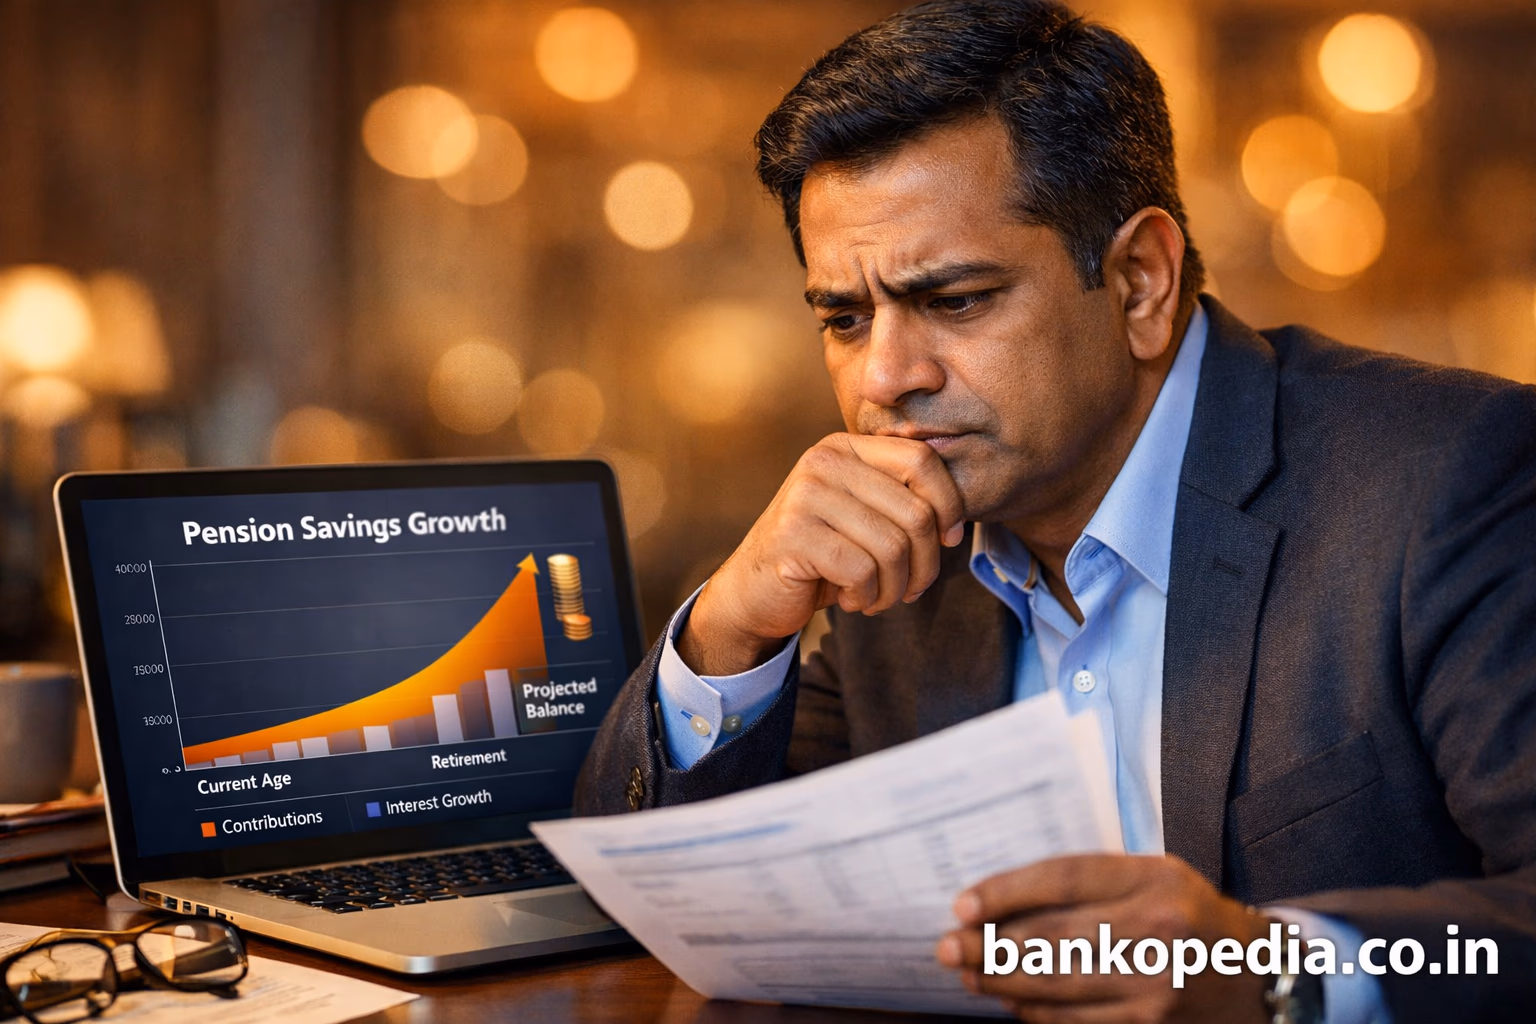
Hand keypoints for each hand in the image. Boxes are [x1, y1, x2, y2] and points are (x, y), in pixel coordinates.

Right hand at [679, 433, 965, 675]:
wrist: (754, 592)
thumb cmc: (822, 556)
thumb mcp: (863, 516)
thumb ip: (900, 501)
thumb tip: (956, 521)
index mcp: (846, 447)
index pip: (922, 460)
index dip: (949, 504)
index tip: (947, 540)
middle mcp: (823, 461)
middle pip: (915, 511)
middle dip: (925, 563)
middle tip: (910, 588)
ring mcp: (804, 495)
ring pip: (893, 547)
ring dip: (895, 587)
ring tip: (879, 597)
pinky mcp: (792, 535)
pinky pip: (862, 571)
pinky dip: (868, 597)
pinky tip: (851, 599)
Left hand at [936, 854, 1271, 1023]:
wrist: (1255, 974)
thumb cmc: (1187, 912)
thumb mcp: (1153, 874)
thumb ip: (1091, 880)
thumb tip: (1004, 899)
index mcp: (1154, 878)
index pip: (1064, 879)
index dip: (1006, 892)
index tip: (962, 905)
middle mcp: (1158, 929)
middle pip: (1051, 938)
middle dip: (987, 946)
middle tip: (946, 946)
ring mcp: (1156, 984)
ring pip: (1057, 986)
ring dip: (1001, 983)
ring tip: (966, 974)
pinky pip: (1075, 1022)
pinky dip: (1035, 1014)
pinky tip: (1010, 1003)